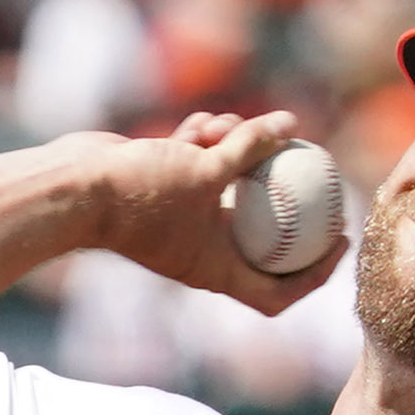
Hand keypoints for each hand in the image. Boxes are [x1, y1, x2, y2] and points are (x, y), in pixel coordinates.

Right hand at [89, 109, 348, 313]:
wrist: (76, 188)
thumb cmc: (139, 192)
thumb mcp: (204, 168)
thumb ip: (249, 149)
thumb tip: (290, 123)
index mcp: (217, 271)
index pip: (278, 293)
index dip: (315, 275)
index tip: (339, 242)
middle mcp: (202, 254)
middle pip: (262, 244)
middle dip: (292, 213)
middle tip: (322, 182)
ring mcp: (183, 224)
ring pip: (229, 195)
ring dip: (240, 159)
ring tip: (238, 129)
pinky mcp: (164, 195)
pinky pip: (198, 171)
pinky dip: (205, 146)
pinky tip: (205, 122)